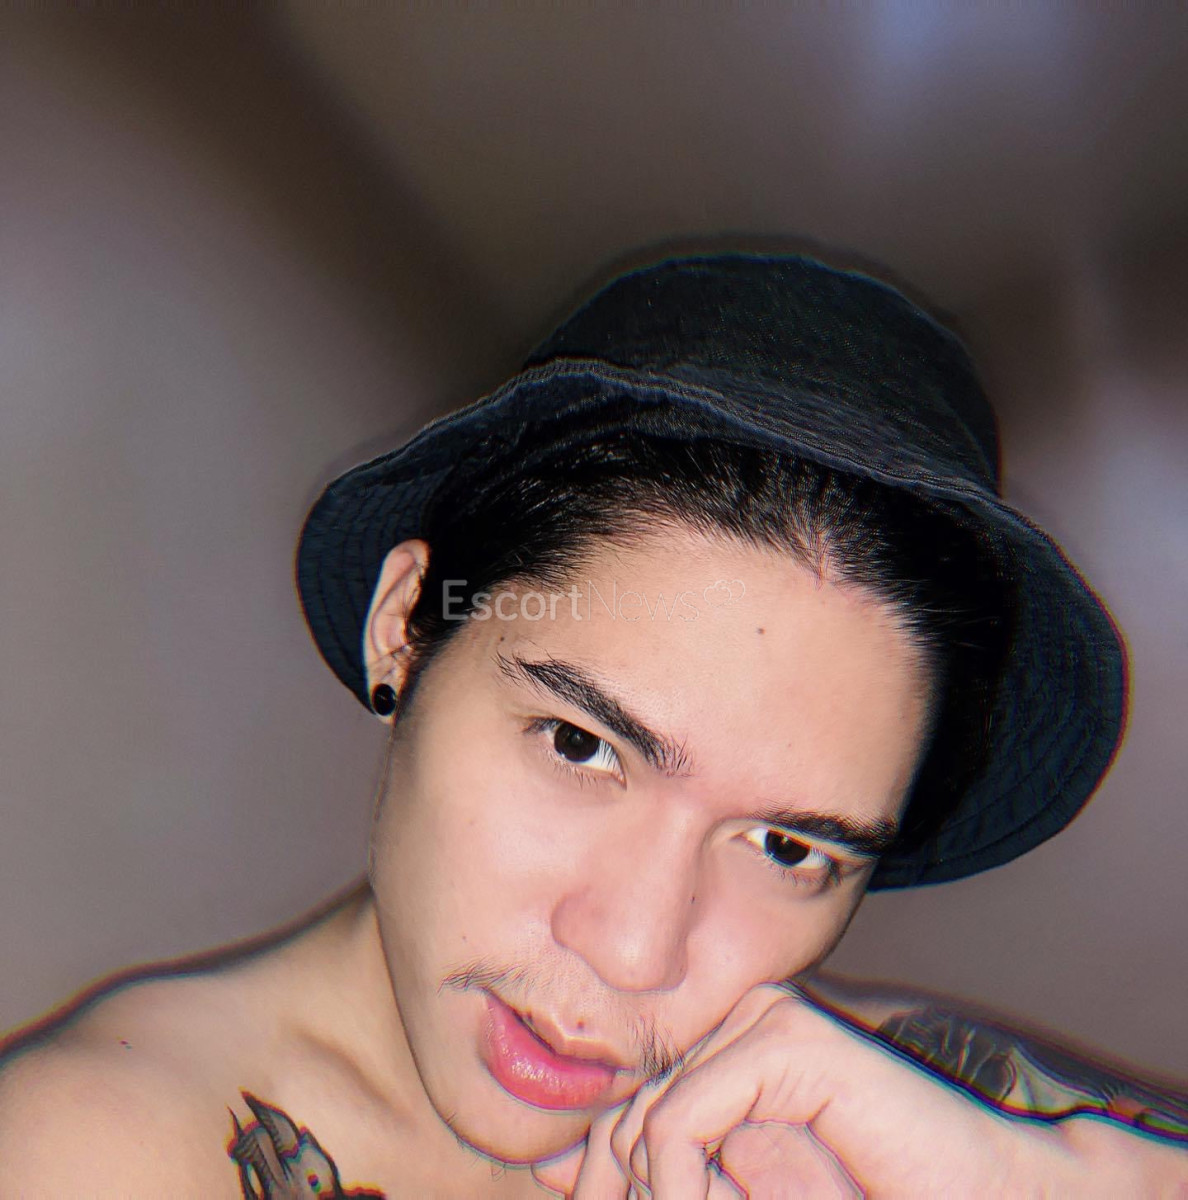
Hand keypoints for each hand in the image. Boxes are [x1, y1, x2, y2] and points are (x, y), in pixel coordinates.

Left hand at [531, 983, 1066, 1198]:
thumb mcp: (740, 1199)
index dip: (602, 1184)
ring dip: (664, 1198)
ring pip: (649, 1122)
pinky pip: (684, 1120)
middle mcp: (740, 1029)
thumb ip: (668, 1176)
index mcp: (729, 1064)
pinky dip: (678, 1186)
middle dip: (624, 1193)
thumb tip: (555, 1165)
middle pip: (626, 1119)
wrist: (985, 1199)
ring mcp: (766, 1024)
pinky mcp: (791, 1039)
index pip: (623, 1115)